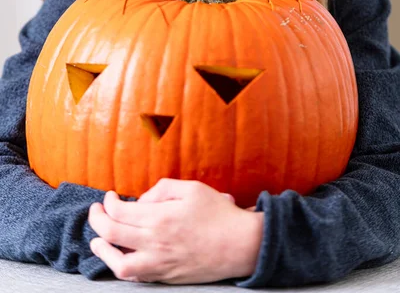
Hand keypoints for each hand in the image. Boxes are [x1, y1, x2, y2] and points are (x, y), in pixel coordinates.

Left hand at [88, 179, 263, 283]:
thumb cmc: (218, 213)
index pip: (119, 211)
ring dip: (103, 251)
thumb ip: (161, 189)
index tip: (110, 196)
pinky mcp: (167, 277)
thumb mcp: (191, 188)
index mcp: (160, 217)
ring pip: (119, 264)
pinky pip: (137, 276)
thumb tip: (140, 201)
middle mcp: (156, 242)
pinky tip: (120, 257)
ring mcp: (160, 263)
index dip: (108, 202)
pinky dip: (123, 266)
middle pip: (112, 234)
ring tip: (98, 240)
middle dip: (97, 220)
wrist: (241, 245)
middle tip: (96, 211)